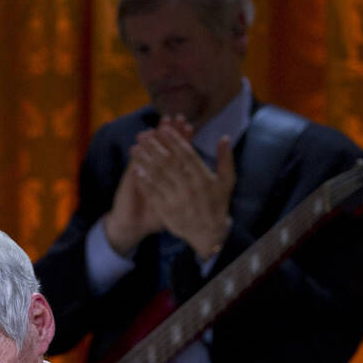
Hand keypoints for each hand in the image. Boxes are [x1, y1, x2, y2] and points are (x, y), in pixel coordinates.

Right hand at [102, 115, 194, 254]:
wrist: (133, 225)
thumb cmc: (155, 216)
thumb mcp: (175, 204)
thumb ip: (187, 191)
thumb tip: (205, 182)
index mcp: (169, 174)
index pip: (179, 153)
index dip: (183, 140)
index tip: (189, 125)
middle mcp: (156, 170)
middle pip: (164, 147)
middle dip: (168, 133)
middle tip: (173, 117)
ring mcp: (142, 173)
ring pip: (149, 152)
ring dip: (152, 139)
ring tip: (157, 125)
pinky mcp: (131, 181)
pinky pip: (135, 166)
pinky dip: (137, 155)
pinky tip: (137, 146)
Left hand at [131, 116, 235, 257]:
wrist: (209, 233)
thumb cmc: (218, 204)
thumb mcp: (227, 181)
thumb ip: (225, 159)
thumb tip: (225, 137)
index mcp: (203, 178)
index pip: (187, 154)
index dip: (174, 140)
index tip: (163, 128)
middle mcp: (190, 188)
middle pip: (168, 163)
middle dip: (154, 147)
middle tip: (142, 135)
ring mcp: (177, 200)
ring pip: (158, 177)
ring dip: (145, 161)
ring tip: (135, 149)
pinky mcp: (167, 211)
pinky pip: (153, 194)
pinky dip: (144, 182)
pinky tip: (136, 171)